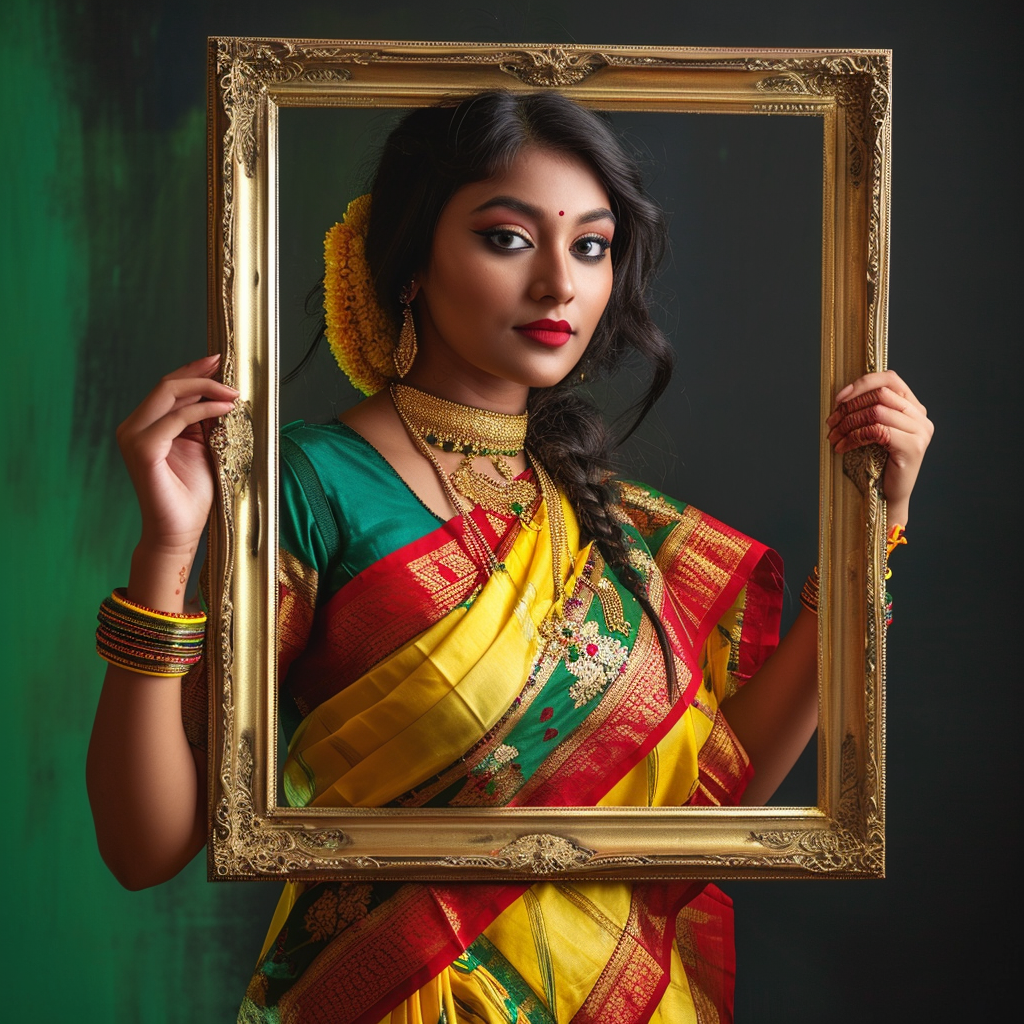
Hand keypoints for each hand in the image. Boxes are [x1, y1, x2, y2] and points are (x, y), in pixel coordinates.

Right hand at [116, 354, 238, 553]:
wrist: (179, 532)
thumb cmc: (192, 495)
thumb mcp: (205, 448)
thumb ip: (206, 422)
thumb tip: (223, 394)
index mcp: (145, 426)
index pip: (168, 388)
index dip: (193, 372)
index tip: (219, 360)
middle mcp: (134, 427)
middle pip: (167, 385)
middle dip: (200, 373)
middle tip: (228, 368)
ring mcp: (134, 437)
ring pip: (169, 395)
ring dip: (206, 388)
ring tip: (233, 393)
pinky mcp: (143, 450)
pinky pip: (177, 418)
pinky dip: (204, 410)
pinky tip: (225, 409)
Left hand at [827, 370, 932, 527]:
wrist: (887, 497)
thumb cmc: (875, 464)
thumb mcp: (872, 431)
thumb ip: (868, 411)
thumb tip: (841, 397)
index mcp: (913, 408)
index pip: (890, 379)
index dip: (862, 384)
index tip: (838, 399)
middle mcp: (921, 416)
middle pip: (880, 394)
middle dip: (849, 406)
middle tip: (831, 423)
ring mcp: (920, 431)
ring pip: (877, 411)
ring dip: (848, 423)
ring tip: (834, 436)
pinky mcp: (913, 447)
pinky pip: (877, 430)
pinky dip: (854, 437)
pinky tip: (841, 447)